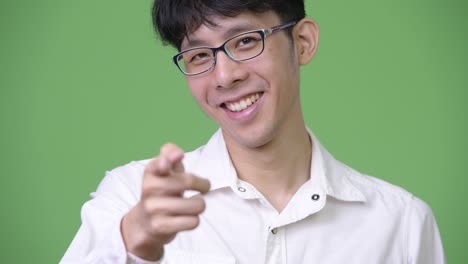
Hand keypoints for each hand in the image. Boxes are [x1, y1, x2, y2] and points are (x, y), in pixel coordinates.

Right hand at [121, 143, 210, 260]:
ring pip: (195, 205)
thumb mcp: (164, 170)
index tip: (177, 156)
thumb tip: (177, 153)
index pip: (158, 162)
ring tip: (192, 206)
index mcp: (151, 171)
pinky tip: (185, 218)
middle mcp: (149, 189)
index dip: (169, 158)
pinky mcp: (160, 226)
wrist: (144, 222)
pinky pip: (192, 222)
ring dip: (199, 205)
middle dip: (203, 185)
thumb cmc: (162, 191)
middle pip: (189, 181)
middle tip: (203, 188)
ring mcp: (153, 208)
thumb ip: (170, 153)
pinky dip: (193, 220)